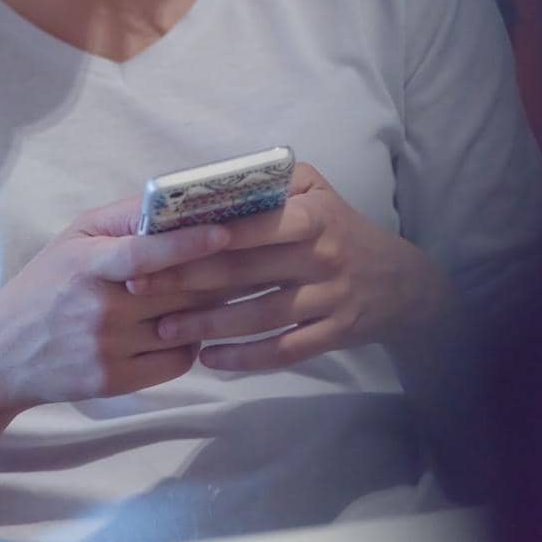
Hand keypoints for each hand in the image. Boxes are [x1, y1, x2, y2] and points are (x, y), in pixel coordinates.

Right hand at [0, 196, 237, 412]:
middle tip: (248, 260)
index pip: (143, 254)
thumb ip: (122, 219)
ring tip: (221, 293)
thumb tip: (172, 202)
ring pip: (183, 327)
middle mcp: (99, 308)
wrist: (3, 353)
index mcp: (87, 265)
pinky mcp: (115, 382)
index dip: (186, 244)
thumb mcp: (73, 238)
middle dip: (216, 276)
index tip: (225, 233)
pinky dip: (191, 344)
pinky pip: (176, 362)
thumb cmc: (46, 284)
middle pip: (176, 292)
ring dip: (208, 311)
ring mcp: (108, 349)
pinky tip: (186, 328)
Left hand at [125, 163, 454, 371]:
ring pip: (259, 317)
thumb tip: (209, 182)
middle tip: (141, 289)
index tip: (157, 245)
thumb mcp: (315, 189)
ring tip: (166, 329)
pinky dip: (245, 358)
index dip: (204, 237)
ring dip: (209, 326)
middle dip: (188, 282)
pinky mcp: (333, 335)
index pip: (251, 226)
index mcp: (312, 216)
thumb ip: (269, 182)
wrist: (400, 282)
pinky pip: (283, 351)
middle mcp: (321, 256)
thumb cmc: (340, 227)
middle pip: (245, 273)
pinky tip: (210, 359)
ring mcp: (328, 299)